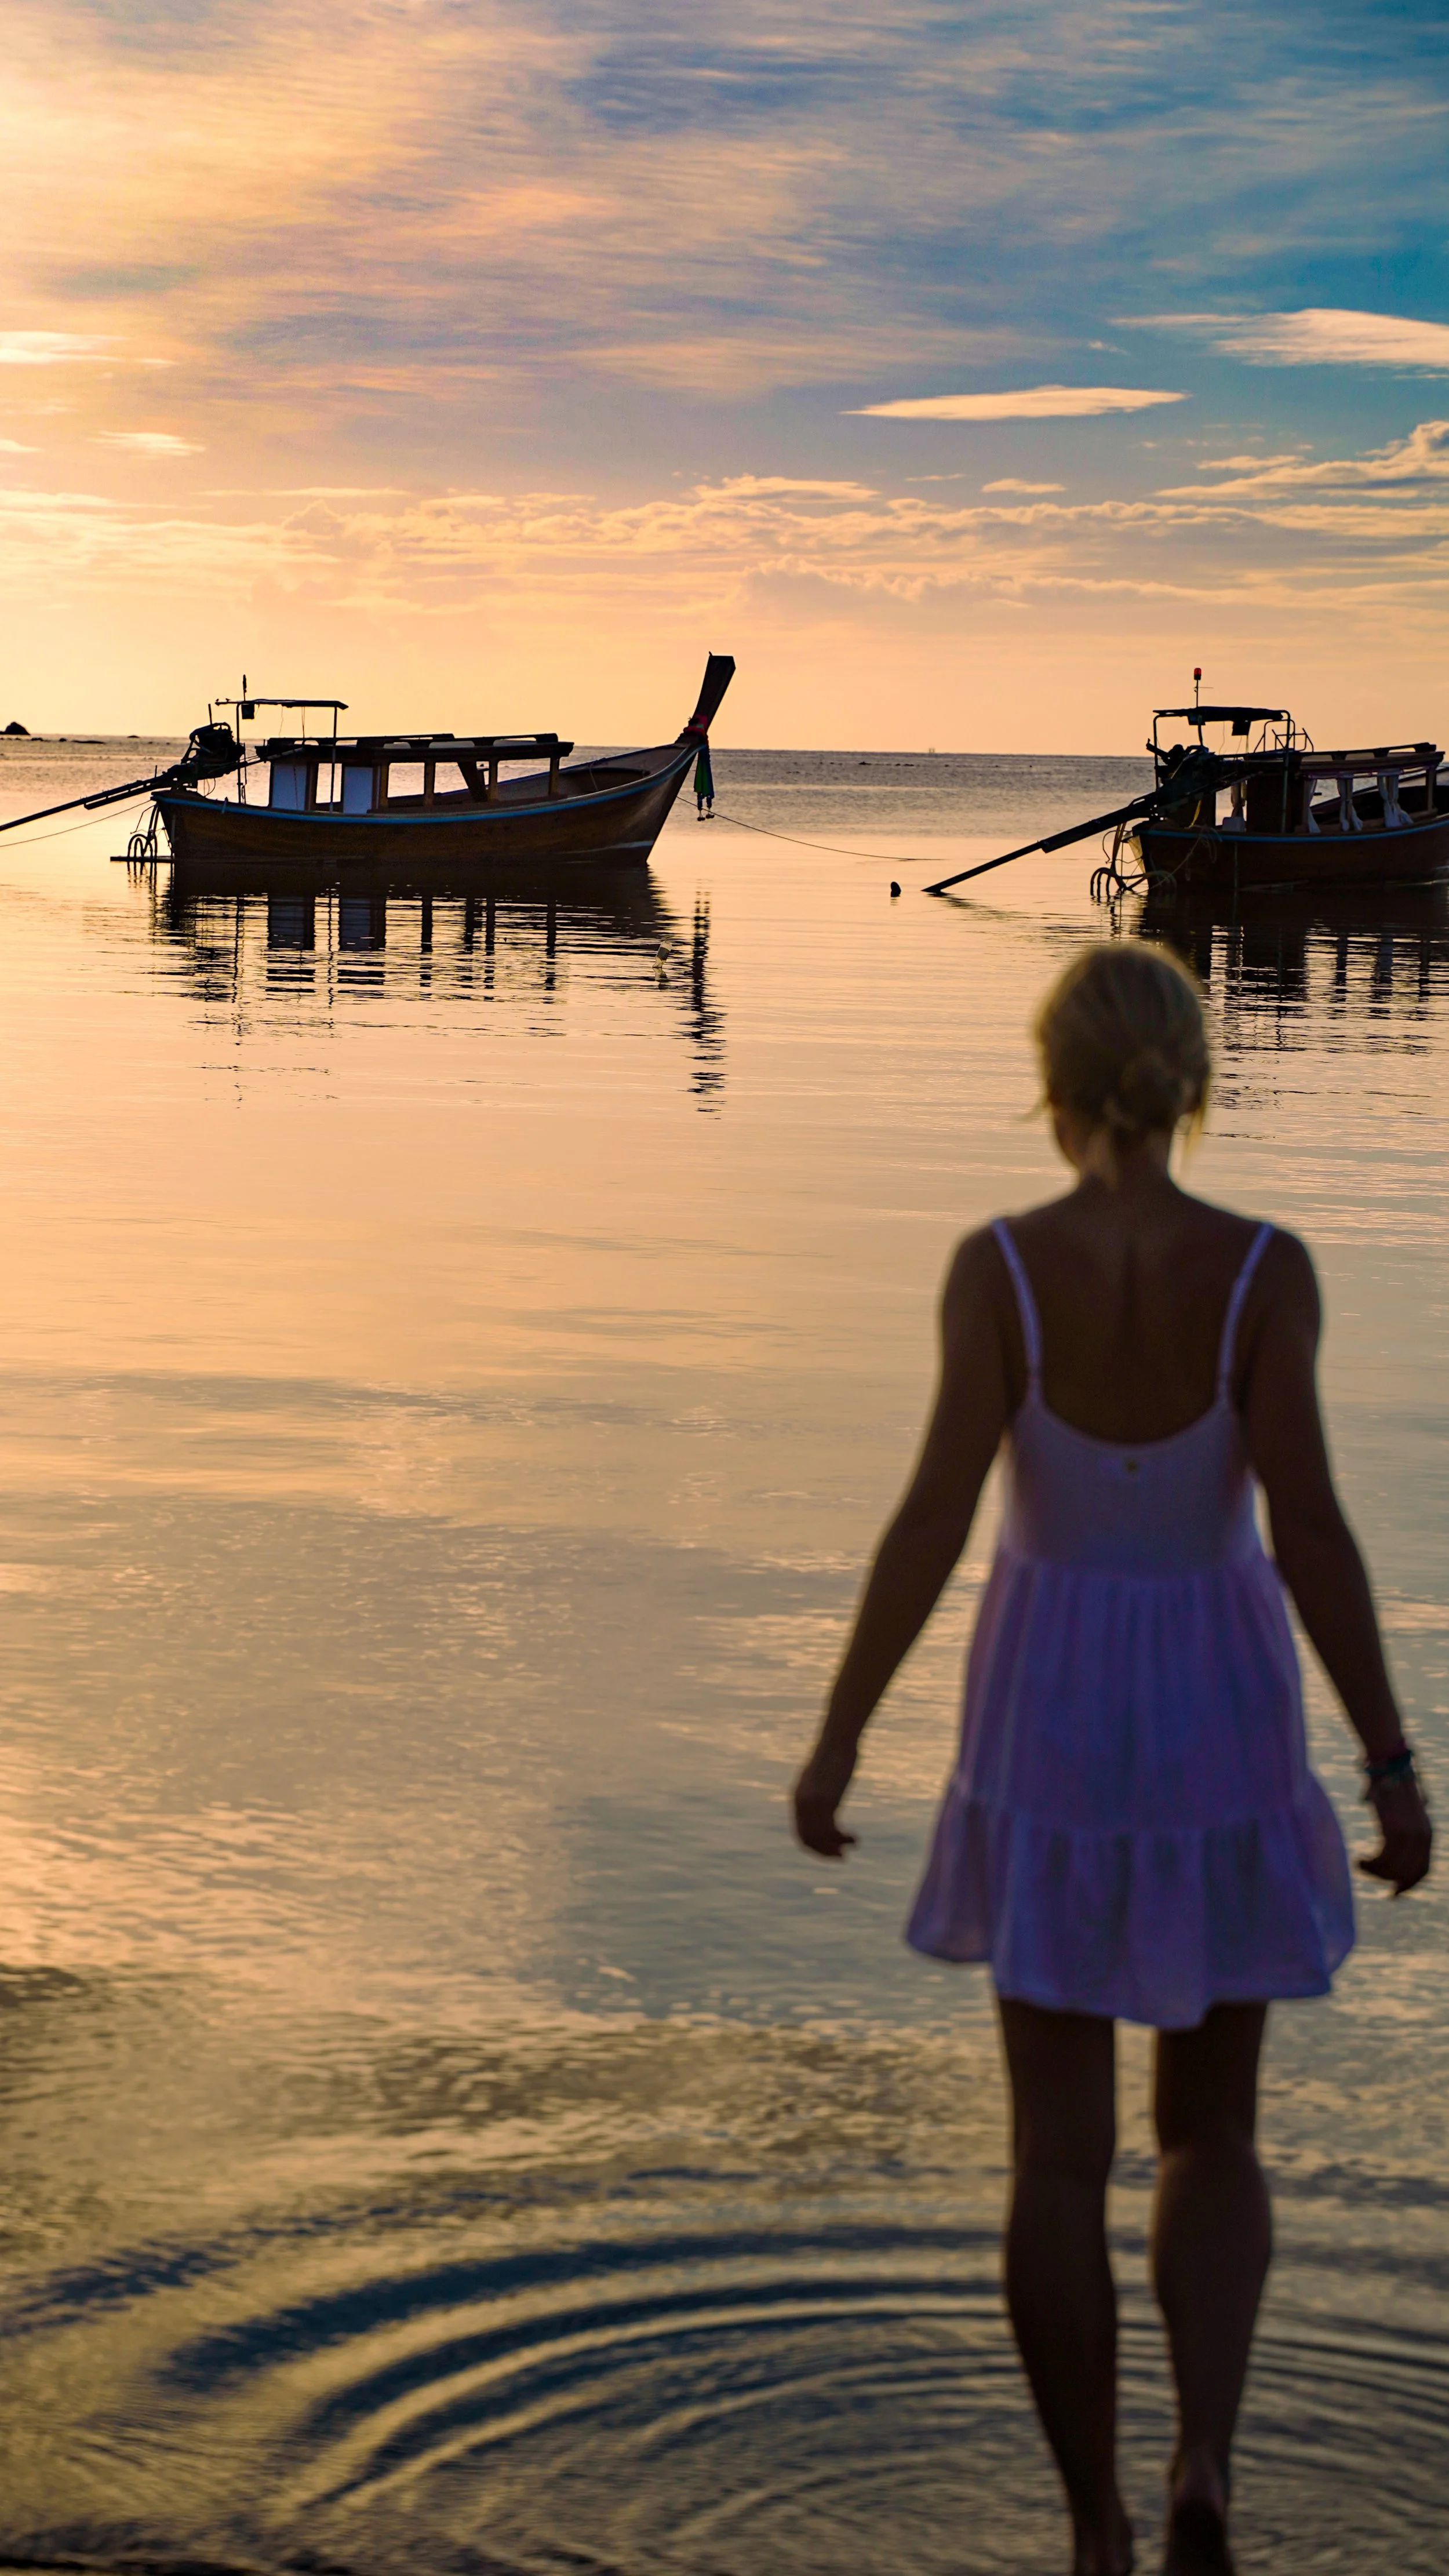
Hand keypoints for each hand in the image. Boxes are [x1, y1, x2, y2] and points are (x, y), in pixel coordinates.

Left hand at [791, 1737, 858, 1858]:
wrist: (838, 1739)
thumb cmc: (834, 1754)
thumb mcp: (822, 1776)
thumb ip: (820, 1790)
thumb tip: (827, 1799)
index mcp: (798, 1797)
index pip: (800, 1832)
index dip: (814, 1846)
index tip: (831, 1851)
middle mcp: (801, 1803)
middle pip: (807, 1838)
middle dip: (823, 1852)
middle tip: (841, 1858)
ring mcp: (813, 1803)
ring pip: (819, 1838)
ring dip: (833, 1849)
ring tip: (848, 1851)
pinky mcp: (826, 1801)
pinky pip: (830, 1830)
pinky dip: (842, 1840)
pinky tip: (855, 1838)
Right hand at [1358, 1773, 1431, 1895]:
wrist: (1388, 1763)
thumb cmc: (1393, 1784)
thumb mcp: (1406, 1810)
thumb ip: (1407, 1827)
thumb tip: (1396, 1846)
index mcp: (1428, 1834)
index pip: (1423, 1870)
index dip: (1409, 1885)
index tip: (1394, 1893)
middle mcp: (1422, 1837)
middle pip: (1407, 1874)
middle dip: (1387, 1881)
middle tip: (1369, 1875)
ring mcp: (1409, 1834)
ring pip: (1392, 1869)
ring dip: (1373, 1872)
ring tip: (1360, 1864)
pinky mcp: (1393, 1829)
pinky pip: (1382, 1859)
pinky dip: (1369, 1865)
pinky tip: (1359, 1860)